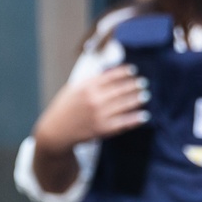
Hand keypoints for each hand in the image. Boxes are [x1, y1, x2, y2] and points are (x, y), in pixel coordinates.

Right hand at [32, 64, 149, 156]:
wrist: (56, 131)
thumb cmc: (65, 108)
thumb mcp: (74, 88)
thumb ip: (91, 81)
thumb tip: (110, 72)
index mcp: (87, 87)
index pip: (111, 76)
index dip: (124, 72)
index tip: (133, 70)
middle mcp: (94, 99)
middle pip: (120, 89)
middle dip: (134, 85)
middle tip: (143, 83)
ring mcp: (99, 114)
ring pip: (124, 104)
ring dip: (137, 99)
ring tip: (145, 95)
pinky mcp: (102, 129)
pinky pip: (123, 122)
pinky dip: (135, 119)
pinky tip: (144, 115)